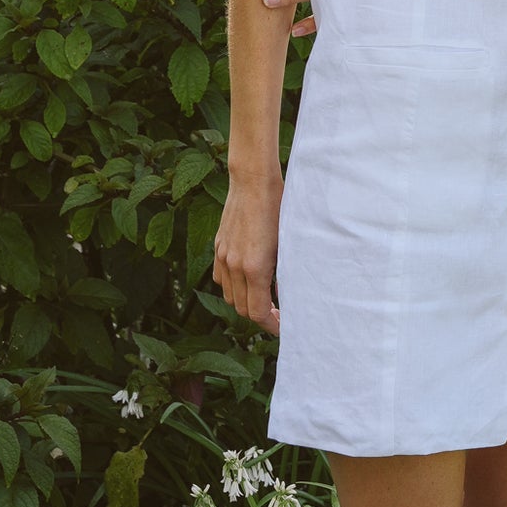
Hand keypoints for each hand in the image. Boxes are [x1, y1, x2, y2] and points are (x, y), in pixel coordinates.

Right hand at [213, 177, 281, 334]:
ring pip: (229, 296)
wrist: (253, 181)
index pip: (258, 313)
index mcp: (254, 268)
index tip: (284, 326)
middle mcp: (234, 266)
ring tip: (264, 298)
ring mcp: (223, 256)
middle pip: (242, 309)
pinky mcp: (218, 247)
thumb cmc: (278, 208)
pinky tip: (248, 280)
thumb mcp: (287, 244)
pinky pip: (221, 278)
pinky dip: (233, 286)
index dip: (272, 325)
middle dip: (261, 316)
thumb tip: (282, 295)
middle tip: (278, 314)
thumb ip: (283, 273)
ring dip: (246, 303)